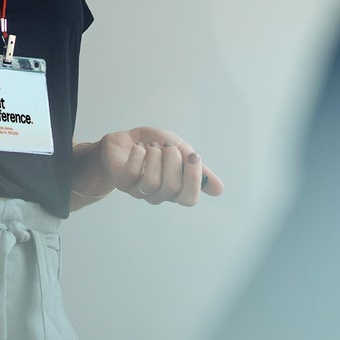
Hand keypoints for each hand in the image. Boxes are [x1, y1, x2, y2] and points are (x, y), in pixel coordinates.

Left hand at [72, 127, 223, 208]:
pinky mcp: (120, 180)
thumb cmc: (154, 148)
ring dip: (155, 156)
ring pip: (152, 181)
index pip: (189, 199)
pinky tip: (139, 148)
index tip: (193, 155)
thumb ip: (198, 169)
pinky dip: (138, 155)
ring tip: (151, 146)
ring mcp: (137, 190)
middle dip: (173, 160)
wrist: (125, 140)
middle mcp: (156, 194)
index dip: (193, 178)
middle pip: (172, 187)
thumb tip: (219, 190)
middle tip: (167, 146)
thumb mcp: (181, 152)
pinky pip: (132, 173)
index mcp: (174, 190)